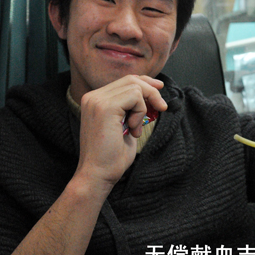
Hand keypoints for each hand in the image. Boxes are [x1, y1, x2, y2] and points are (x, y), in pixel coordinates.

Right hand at [74, 75, 165, 191]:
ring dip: (144, 107)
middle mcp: (93, 97)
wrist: (97, 175)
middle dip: (151, 91)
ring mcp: (97, 100)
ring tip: (136, 128)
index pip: (124, 81)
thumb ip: (132, 109)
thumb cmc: (111, 157)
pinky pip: (135, 96)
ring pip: (135, 86)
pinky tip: (133, 129)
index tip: (160, 90)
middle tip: (161, 108)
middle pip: (131, 79)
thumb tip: (152, 94)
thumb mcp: (125, 126)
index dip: (145, 83)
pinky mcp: (105, 107)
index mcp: (95, 100)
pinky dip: (140, 112)